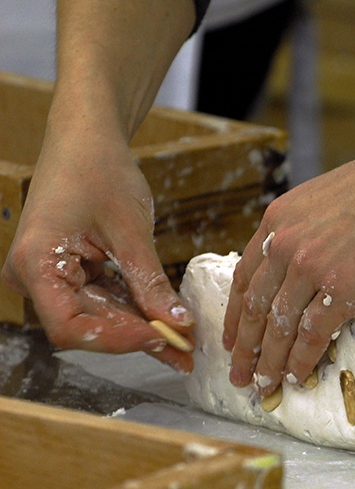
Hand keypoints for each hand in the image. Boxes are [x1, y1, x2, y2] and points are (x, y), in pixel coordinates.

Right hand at [1, 130, 193, 371]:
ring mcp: (49, 276)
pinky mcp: (67, 273)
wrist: (86, 138)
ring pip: (96, 318)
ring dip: (141, 329)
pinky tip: (168, 324)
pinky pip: (101, 301)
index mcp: (36, 263)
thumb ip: (151, 282)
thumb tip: (179, 324)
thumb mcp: (131, 230)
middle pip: (85, 326)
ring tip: (184, 343)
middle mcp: (33, 276)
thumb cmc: (100, 170)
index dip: (119, 340)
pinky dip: (134, 312)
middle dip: (138, 337)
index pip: (71, 327)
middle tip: (187, 350)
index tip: (165, 338)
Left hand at [223, 138, 354, 394]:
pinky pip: (311, 335)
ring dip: (269, 362)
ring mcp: (311, 268)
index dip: (236, 314)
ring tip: (264, 385)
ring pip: (279, 327)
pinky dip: (300, 362)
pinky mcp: (341, 289)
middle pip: (255, 308)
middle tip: (239, 373)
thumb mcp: (325, 198)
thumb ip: (306, 229)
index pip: (245, 277)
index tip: (233, 338)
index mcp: (279, 220)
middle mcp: (286, 245)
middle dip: (245, 348)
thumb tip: (307, 260)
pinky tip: (295, 378)